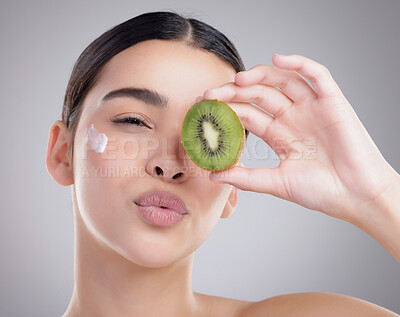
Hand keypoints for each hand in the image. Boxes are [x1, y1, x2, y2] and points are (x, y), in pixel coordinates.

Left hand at [199, 54, 399, 224]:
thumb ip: (246, 178)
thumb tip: (214, 176)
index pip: (246, 114)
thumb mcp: (277, 183)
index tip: (203, 107)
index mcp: (278, 134)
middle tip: (210, 95)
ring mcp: (312, 108)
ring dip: (260, 75)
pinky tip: (278, 60)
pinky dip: (300, 63)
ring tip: (239, 80)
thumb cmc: (322, 191)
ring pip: (282, 80)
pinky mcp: (333, 101)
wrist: (357, 196)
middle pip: (258, 95)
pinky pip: (317, 75)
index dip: (225, 109)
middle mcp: (292, 117)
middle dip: (233, 92)